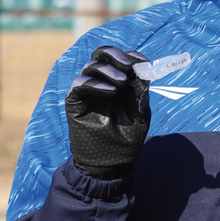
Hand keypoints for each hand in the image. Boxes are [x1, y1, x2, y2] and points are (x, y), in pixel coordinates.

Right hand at [65, 46, 149, 179]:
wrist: (110, 165)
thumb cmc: (126, 140)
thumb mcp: (139, 115)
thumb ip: (140, 94)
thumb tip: (145, 71)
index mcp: (119, 82)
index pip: (121, 60)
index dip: (131, 56)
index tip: (142, 61)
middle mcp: (102, 82)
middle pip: (102, 55)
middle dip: (115, 55)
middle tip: (128, 64)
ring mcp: (87, 91)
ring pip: (91, 66)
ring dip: (108, 70)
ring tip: (122, 83)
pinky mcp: (74, 102)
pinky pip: (80, 84)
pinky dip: (95, 83)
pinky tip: (110, 90)